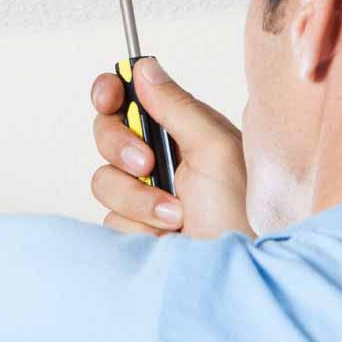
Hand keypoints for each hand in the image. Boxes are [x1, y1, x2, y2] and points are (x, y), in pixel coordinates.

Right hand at [90, 58, 252, 238]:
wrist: (228, 274)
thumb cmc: (237, 215)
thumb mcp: (216, 149)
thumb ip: (177, 106)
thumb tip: (144, 67)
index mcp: (181, 130)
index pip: (131, 98)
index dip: (111, 92)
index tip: (108, 97)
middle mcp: (158, 158)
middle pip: (106, 132)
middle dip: (120, 146)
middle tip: (147, 163)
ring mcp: (141, 193)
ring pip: (104, 178)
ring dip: (138, 198)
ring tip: (175, 215)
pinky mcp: (131, 225)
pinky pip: (109, 215)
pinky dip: (139, 224)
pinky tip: (167, 235)